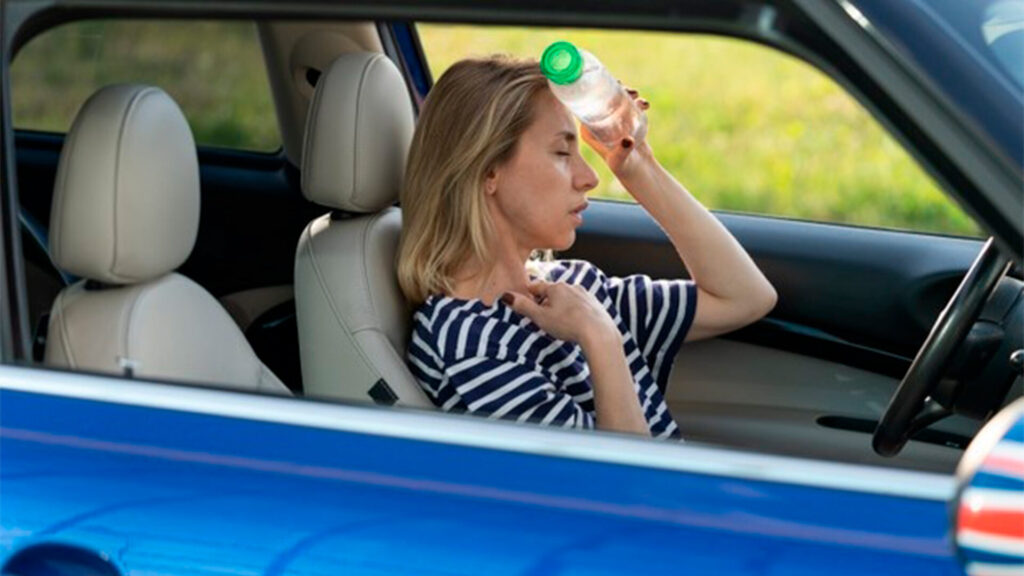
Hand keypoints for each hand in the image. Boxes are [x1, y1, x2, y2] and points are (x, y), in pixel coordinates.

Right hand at [502, 280, 618, 346]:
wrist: (598, 333)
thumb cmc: (568, 325)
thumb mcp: (540, 317)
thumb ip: (523, 306)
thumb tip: (507, 296)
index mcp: (556, 287)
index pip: (537, 287)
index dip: (529, 294)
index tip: (525, 299)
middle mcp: (571, 286)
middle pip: (553, 292)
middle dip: (546, 302)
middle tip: (541, 316)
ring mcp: (585, 294)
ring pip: (567, 298)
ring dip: (561, 306)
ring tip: (558, 321)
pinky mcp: (595, 304)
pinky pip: (580, 305)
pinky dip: (575, 311)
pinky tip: (574, 323)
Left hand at [579, 85, 651, 177]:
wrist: (638, 170)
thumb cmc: (623, 167)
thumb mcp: (619, 158)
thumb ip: (623, 150)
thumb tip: (628, 140)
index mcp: (588, 130)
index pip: (585, 106)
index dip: (592, 92)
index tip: (602, 83)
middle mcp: (598, 124)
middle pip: (602, 99)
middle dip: (612, 89)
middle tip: (623, 87)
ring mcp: (613, 121)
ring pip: (616, 100)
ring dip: (626, 93)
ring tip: (635, 94)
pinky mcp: (626, 121)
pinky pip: (629, 105)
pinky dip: (637, 102)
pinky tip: (645, 104)